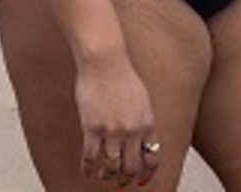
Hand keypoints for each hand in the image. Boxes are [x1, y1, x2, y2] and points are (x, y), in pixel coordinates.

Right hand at [75, 52, 161, 186]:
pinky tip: (88, 171)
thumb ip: (143, 121)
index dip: (147, 174)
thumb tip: (143, 140)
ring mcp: (112, 130)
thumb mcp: (142, 99)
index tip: (142, 181)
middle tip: (121, 183)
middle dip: (127, 179)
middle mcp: (132, 130)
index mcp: (147, 123)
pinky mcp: (92, 127)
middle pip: (132, 166)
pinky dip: (89, 168)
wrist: (105, 61)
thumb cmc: (121, 75)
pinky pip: (91, 156)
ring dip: (109, 175)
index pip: (152, 157)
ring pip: (112, 166)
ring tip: (105, 176)